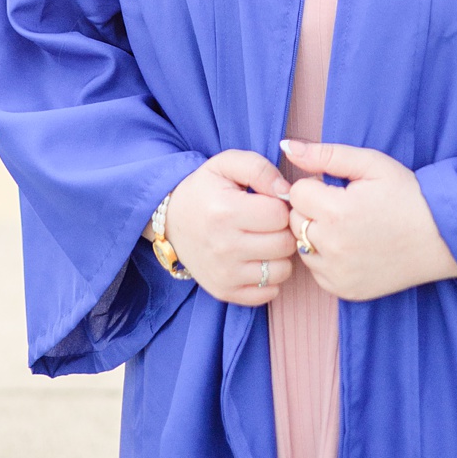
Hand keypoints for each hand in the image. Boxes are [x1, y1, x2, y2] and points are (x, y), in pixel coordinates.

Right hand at [157, 150, 297, 306]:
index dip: (280, 206)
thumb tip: (286, 191)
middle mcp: (224, 246)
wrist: (170, 221)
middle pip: (285, 244)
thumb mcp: (226, 165)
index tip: (267, 204)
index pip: (280, 215)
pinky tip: (255, 260)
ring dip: (278, 255)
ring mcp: (224, 273)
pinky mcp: (225, 291)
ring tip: (262, 241)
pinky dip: (269, 278)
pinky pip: (270, 292)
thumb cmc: (204, 190)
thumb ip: (260, 169)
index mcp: (225, 211)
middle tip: (267, 223)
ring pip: (282, 270)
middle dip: (282, 230)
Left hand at [282, 139, 456, 301]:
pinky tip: (351, 248)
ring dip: (316, 235)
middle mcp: (333, 247)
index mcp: (336, 212)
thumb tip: (286, 146)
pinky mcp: (345, 291)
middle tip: (345, 207)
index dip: (316, 186)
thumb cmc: (407, 195)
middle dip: (313, 209)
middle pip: (295, 220)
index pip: (296, 192)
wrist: (443, 237)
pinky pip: (316, 270)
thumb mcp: (370, 164)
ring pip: (302, 246)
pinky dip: (326, 258)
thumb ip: (324, 155)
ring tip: (349, 227)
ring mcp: (338, 274)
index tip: (339, 189)